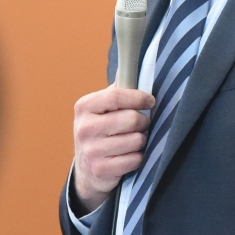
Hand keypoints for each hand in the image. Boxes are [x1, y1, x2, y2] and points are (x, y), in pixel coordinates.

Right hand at [72, 85, 154, 212]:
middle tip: (142, 123)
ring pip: (136, 140)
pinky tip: (130, 155)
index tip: (150, 101)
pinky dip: (138, 157)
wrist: (87, 169)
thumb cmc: (101, 130)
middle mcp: (84, 128)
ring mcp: (91, 150)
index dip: (139, 97)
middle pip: (131, 119)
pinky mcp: (101, 169)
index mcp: (84, 107)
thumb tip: (131, 65)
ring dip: (141, 140)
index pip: (116, 96)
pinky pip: (135, 159)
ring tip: (134, 139)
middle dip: (143, 121)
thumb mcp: (102, 108)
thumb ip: (117, 89)